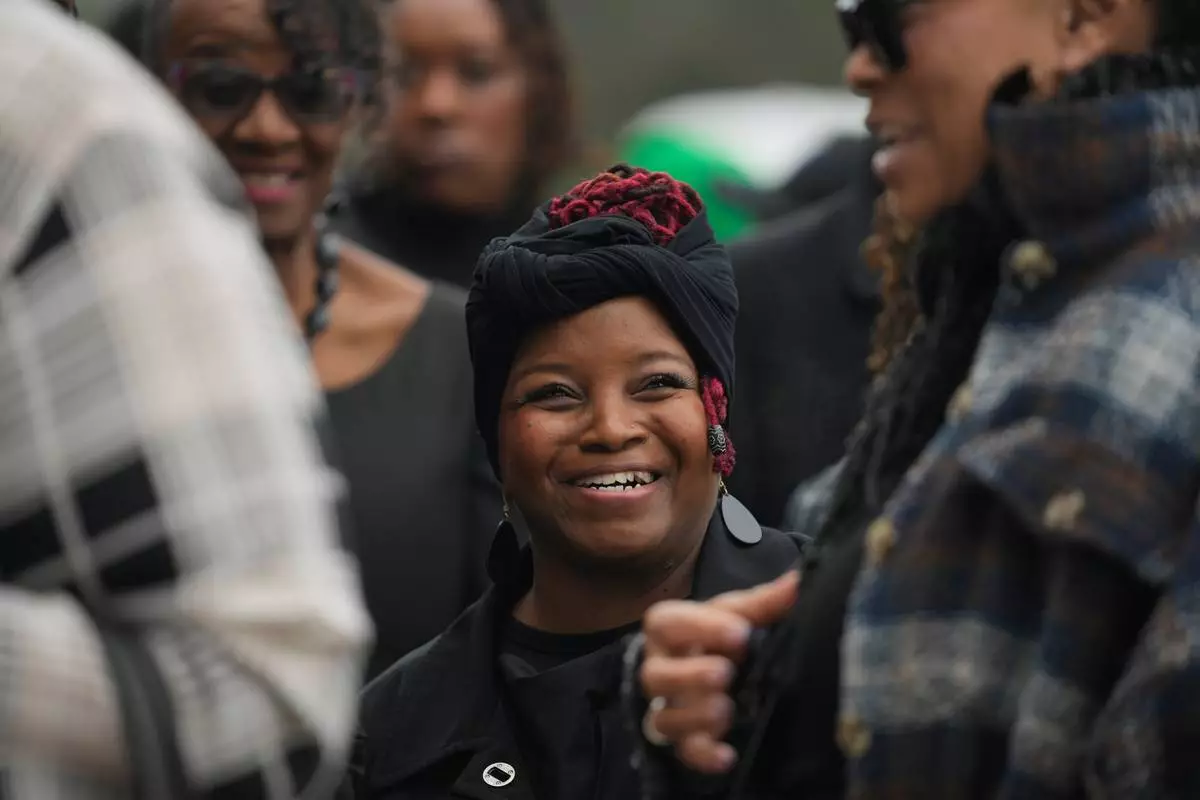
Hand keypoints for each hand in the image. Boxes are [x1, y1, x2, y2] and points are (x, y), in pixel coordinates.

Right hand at [640, 570, 799, 773]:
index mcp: (668, 628)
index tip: (740, 632)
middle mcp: (660, 667)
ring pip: (664, 718)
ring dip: (695, 716)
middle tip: (725, 673)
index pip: (667, 622)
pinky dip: (702, 756)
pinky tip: (726, 756)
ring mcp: (668, 705)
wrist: (704, 660)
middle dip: (690, 676)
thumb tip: (797, 582)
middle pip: (655, 676)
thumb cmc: (717, 632)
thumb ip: (762, 602)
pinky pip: (683, 751)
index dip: (700, 627)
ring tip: (726, 709)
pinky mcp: (682, 736)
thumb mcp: (736, 612)